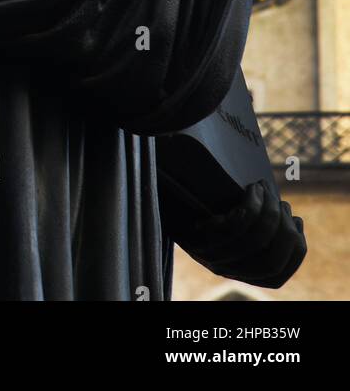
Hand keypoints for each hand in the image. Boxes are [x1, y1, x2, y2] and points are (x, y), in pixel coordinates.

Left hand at [177, 180, 305, 288]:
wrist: (166, 202)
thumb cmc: (206, 210)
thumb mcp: (237, 228)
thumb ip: (262, 230)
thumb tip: (292, 219)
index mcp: (239, 273)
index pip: (279, 274)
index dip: (296, 247)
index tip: (294, 221)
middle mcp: (227, 270)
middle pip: (272, 259)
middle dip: (284, 227)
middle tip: (279, 201)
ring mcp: (211, 257)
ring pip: (256, 238)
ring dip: (269, 209)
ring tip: (263, 189)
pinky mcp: (198, 239)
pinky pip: (235, 224)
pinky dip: (252, 203)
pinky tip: (252, 189)